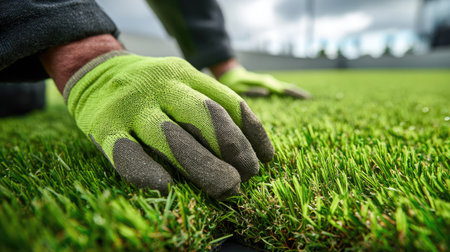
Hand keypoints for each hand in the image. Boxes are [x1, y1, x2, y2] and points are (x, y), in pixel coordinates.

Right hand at [60, 52, 273, 199]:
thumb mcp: (181, 82)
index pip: (227, 101)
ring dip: (203, 166)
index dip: (252, 132)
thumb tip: (250, 147)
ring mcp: (131, 105)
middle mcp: (160, 85)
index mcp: (184, 73)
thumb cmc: (150, 88)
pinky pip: (126, 153)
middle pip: (204, 117)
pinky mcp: (104, 126)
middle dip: (233, 149)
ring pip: (171, 137)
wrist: (95, 72)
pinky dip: (146, 172)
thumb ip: (208, 103)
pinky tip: (167, 186)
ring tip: (226, 187)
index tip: (265, 158)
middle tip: (247, 177)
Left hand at [213, 61, 310, 98]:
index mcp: (265, 83)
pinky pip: (282, 89)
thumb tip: (268, 93)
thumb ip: (253, 91)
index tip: (305, 99)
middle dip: (299, 94)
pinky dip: (291, 92)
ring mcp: (270, 83)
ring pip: (287, 88)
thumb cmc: (233, 83)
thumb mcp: (240, 88)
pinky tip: (296, 97)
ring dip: (297, 93)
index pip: (282, 89)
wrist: (231, 75)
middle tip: (312, 99)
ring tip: (309, 98)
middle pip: (288, 88)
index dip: (293, 94)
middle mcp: (270, 82)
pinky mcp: (268, 85)